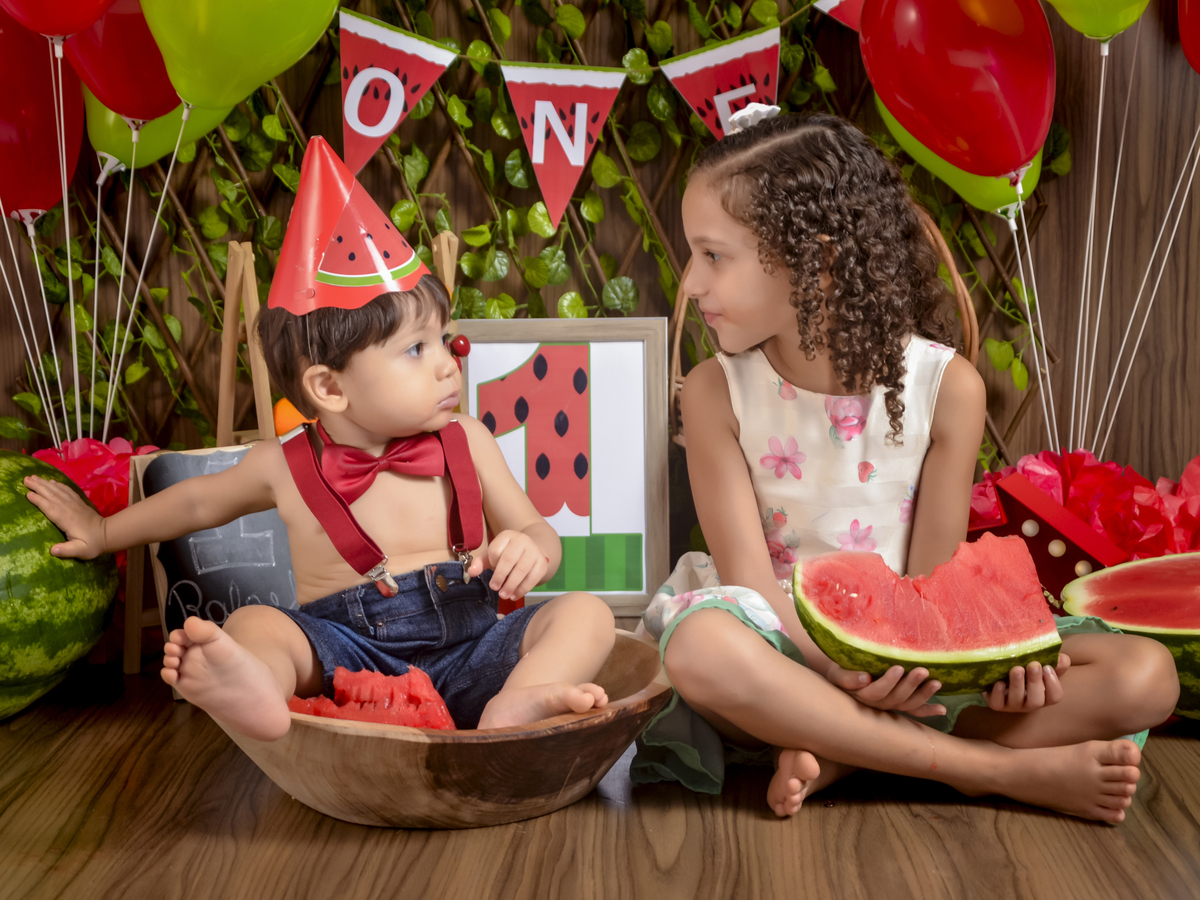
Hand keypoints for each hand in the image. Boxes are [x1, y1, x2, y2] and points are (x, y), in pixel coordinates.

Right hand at [22, 475, 106, 559]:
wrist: (108, 534)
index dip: (39, 500)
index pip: (50, 508)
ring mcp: (74, 503)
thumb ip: (67, 551)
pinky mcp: (79, 502)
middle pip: (51, 495)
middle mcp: (69, 508)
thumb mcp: (81, 551)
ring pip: (58, 490)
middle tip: (25, 479)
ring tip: (33, 476)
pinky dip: (58, 485)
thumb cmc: (92, 544)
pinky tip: (52, 481)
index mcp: (66, 519)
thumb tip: (52, 550)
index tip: (27, 494)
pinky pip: (67, 490)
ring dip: (45, 483)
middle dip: (38, 486)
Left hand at [468, 530, 548, 600]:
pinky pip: (533, 577)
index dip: (492, 563)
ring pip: (522, 569)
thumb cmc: (507, 554)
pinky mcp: (542, 563)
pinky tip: (515, 595)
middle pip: (509, 559)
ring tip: (504, 595)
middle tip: (495, 588)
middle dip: (500, 576)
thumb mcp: (492, 555)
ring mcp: (534, 551)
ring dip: (511, 585)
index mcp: (507, 535)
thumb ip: (480, 563)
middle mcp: (522, 540)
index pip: (496, 549)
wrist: (531, 551)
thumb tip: (471, 572)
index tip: (491, 570)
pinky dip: (523, 589)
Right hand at [825, 663, 946, 717]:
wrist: (842, 679)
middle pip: (896, 698)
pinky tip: (942, 710)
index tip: (898, 667)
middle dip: (910, 685)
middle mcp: (877, 704)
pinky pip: (914, 711)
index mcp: (862, 696)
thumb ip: (847, 677)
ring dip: (924, 695)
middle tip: (923, 670)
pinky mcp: (898, 705)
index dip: (888, 682)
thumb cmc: (840, 671)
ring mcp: (890, 706)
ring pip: (908, 704)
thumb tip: (864, 679)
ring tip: (936, 683)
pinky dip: (928, 710)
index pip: (876, 692)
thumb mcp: (838, 673)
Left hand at [984, 654, 1070, 712]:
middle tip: (1033, 665)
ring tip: (1017, 669)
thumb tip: (1061, 659)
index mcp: (1044, 695)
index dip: (1053, 684)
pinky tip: (1000, 682)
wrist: (1000, 672)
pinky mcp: (997, 703)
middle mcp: (1029, 703)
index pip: (1054, 697)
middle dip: (1035, 682)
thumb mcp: (1042, 663)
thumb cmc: (1027, 668)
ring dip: (1017, 684)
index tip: (1047, 667)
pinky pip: (997, 703)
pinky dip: (998, 694)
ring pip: (1017, 701)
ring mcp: (1012, 705)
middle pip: (1036, 701)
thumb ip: (1055, 661)